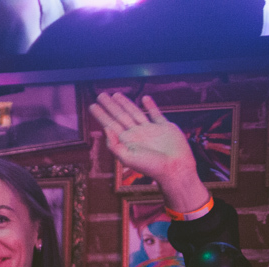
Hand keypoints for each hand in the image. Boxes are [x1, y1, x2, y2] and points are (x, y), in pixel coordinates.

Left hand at [89, 93, 208, 213]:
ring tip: (116, 94)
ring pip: (135, 112)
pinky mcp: (165, 127)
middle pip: (120, 116)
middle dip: (110, 106)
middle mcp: (136, 134)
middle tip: (100, 95)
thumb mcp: (127, 158)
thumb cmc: (151, 167)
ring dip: (125, 103)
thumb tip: (106, 128)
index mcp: (127, 141)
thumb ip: (114, 145)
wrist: (175, 168)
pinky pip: (156, 114)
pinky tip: (144, 98)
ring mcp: (150, 130)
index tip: (92, 105)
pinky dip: (150, 106)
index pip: (111, 124)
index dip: (101, 115)